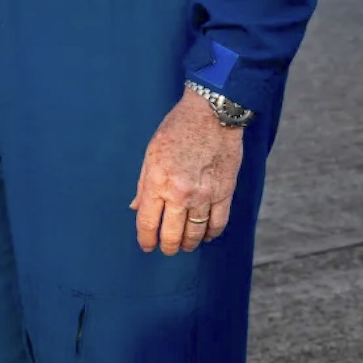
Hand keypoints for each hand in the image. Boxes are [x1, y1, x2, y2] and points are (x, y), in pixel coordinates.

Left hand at [131, 92, 243, 255]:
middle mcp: (180, 193)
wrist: (212, 113)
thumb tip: (137, 208)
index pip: (148, 223)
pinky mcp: (225, 192)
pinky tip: (206, 235)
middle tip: (166, 248)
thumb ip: (143, 184)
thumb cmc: (178, 128)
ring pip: (195, 233)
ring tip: (185, 244)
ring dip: (188, 243)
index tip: (147, 245)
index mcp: (158, 182)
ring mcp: (204, 195)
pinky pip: (218, 223)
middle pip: (171, 235)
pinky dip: (211, 234)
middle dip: (167, 247)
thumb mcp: (151, 153)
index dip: (146, 240)